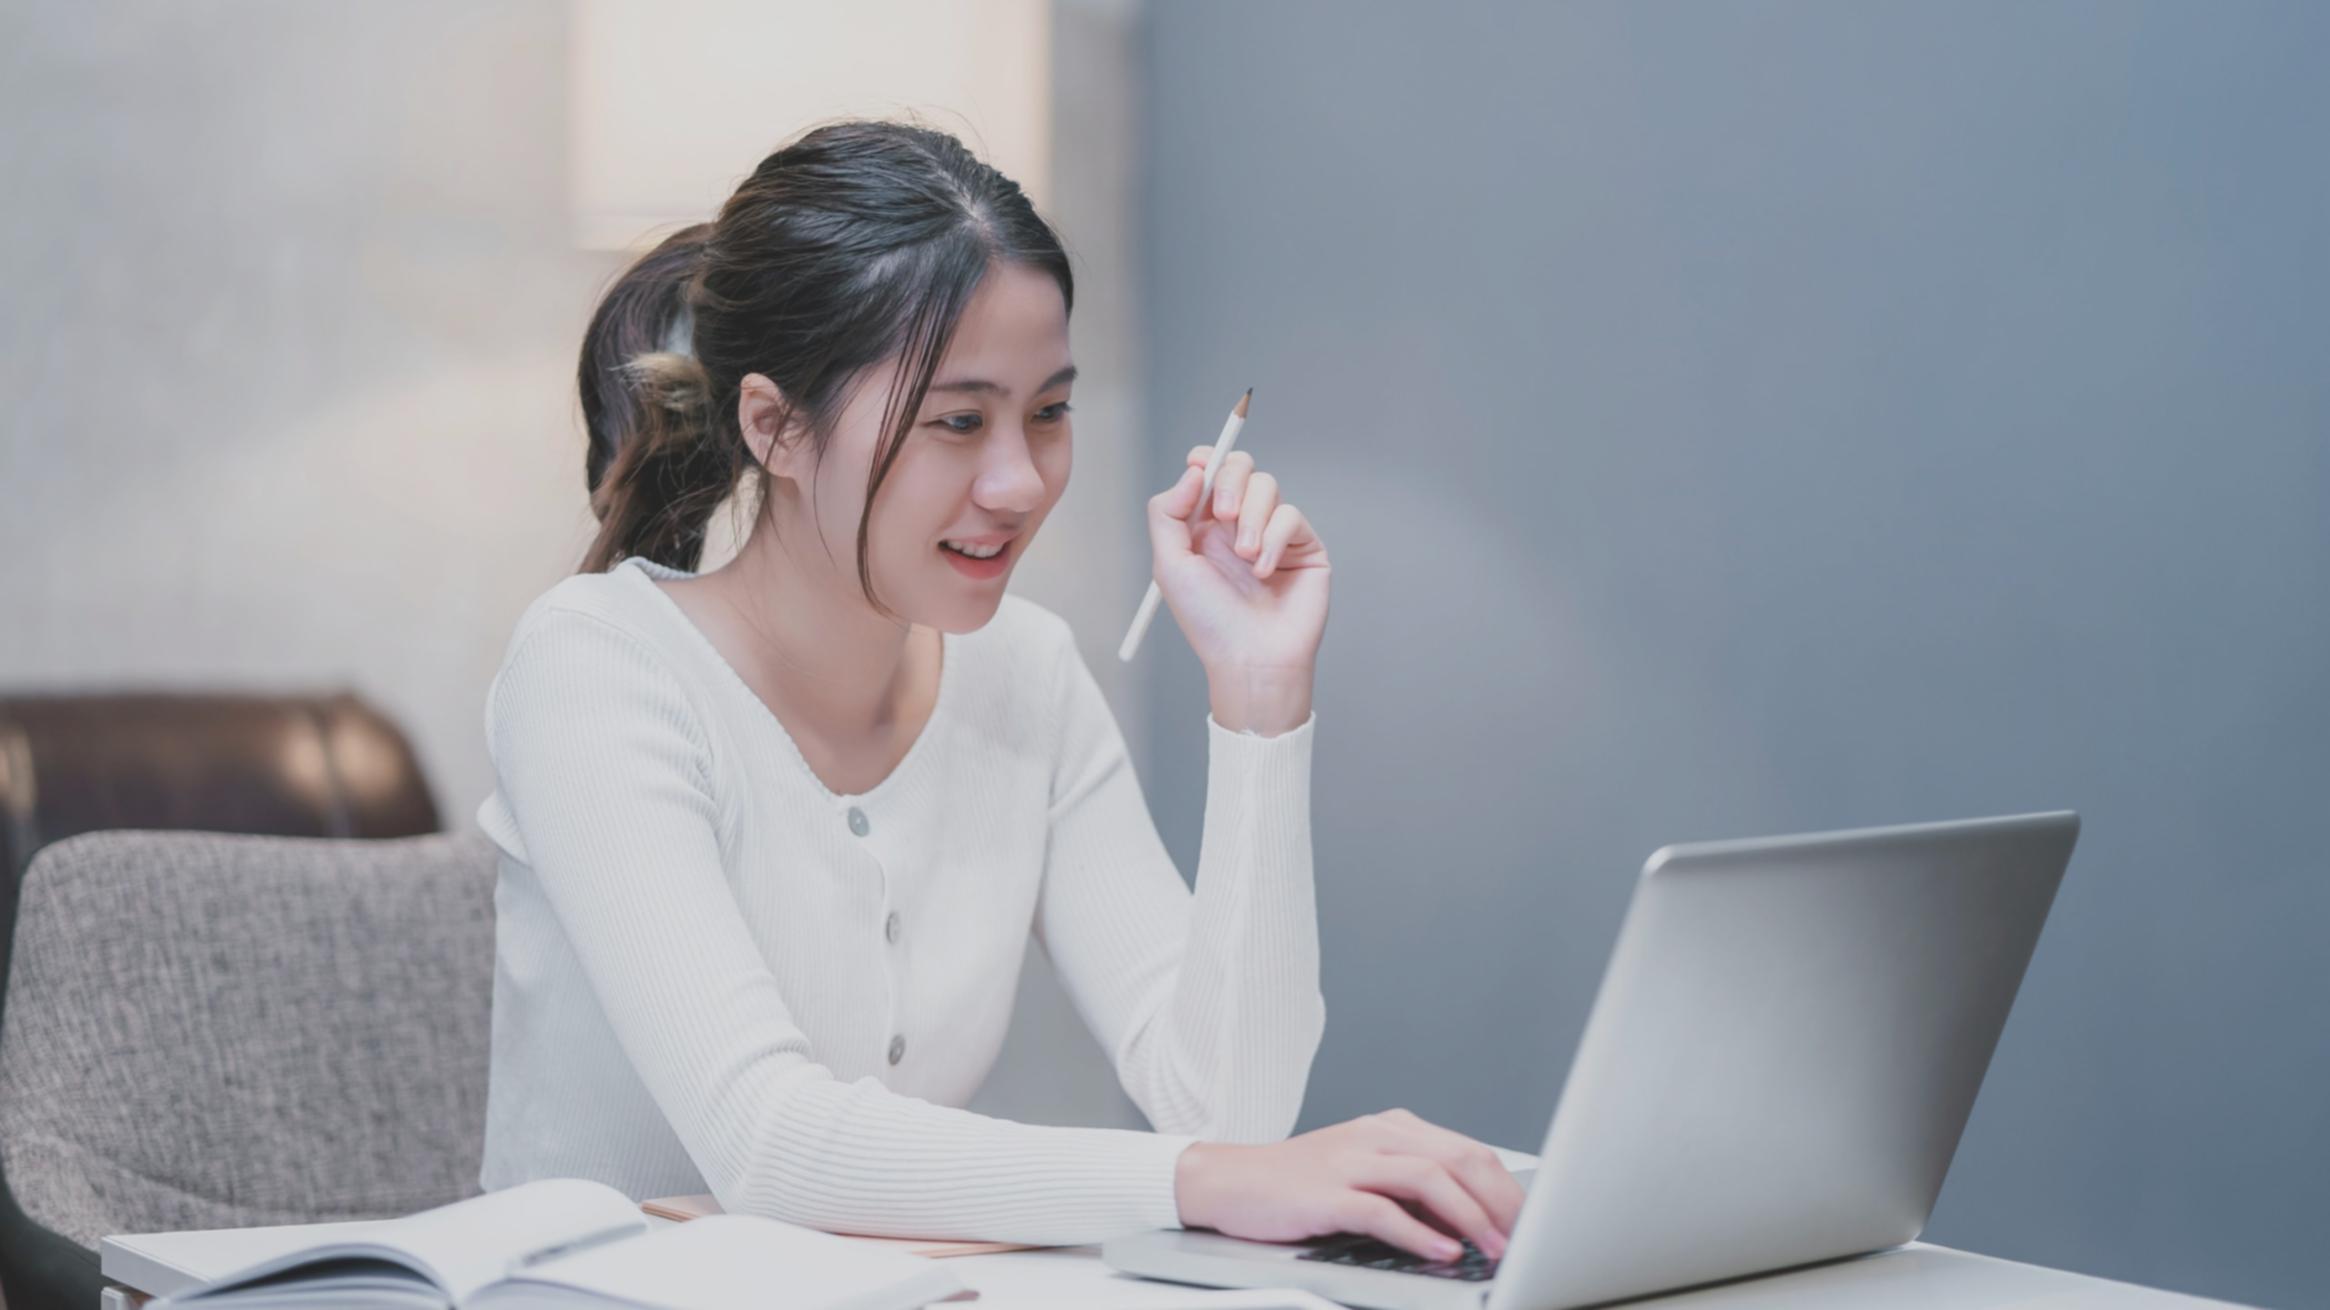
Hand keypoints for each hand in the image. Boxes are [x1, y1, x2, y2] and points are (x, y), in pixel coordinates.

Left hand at [1145, 446, 1330, 727]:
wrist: (1251, 659)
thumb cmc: (1209, 621)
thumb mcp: (1170, 565)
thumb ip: (1168, 512)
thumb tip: (1194, 470)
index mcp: (1203, 526)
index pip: (1207, 472)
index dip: (1205, 460)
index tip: (1200, 466)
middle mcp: (1237, 524)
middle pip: (1239, 467)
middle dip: (1230, 480)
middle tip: (1223, 514)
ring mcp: (1272, 533)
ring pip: (1267, 485)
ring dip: (1252, 518)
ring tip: (1245, 558)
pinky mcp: (1303, 546)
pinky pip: (1291, 516)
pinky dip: (1274, 540)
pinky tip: (1264, 572)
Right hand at [1173, 1108, 1525, 1263]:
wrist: (1228, 1181)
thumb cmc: (1299, 1185)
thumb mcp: (1364, 1175)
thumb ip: (1412, 1189)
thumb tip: (1472, 1222)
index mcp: (1392, 1128)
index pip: (1468, 1150)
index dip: (1507, 1188)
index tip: (1535, 1222)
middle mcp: (1376, 1135)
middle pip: (1458, 1158)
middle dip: (1501, 1201)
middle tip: (1528, 1239)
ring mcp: (1350, 1160)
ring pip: (1428, 1177)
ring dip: (1471, 1216)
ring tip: (1496, 1249)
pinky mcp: (1325, 1193)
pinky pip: (1382, 1210)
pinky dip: (1419, 1231)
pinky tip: (1443, 1251)